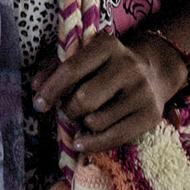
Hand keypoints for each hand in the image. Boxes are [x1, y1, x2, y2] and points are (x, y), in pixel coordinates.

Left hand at [29, 32, 185, 154]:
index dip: (52, 89)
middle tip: (67, 111)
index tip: (38, 103)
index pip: (72, 69)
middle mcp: (128, 66)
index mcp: (107, 46)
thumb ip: (55, 67)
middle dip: (68, 110)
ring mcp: (141, 92)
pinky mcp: (150, 115)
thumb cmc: (106, 67)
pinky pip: (115, 137)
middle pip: (84, 99)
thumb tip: (35, 87)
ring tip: (86, 118)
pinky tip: (81, 143)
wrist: (154, 72)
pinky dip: (93, 144)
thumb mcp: (83, 57)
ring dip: (82, 124)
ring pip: (96, 121)